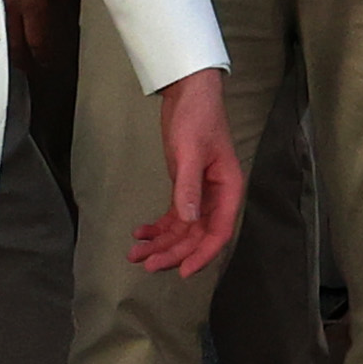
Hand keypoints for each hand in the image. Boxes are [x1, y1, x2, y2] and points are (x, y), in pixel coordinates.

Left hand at [129, 68, 243, 274]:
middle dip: (172, 252)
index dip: (202, 254)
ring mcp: (200, 193)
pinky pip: (172, 216)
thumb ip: (188, 186)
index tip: (183, 271)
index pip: (219, 231)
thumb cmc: (197, 117)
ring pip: (182, 230)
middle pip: (196, 236)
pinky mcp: (184, 187)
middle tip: (147, 265)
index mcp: (228, 189)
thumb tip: (188, 219)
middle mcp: (216, 196)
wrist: (188, 92)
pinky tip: (139, 233)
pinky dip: (156, 227)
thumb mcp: (191, 151)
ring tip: (135, 254)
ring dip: (160, 243)